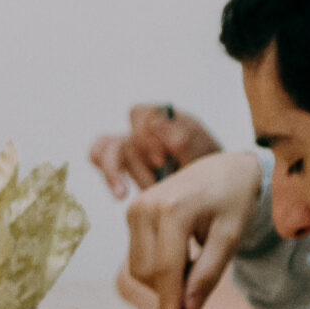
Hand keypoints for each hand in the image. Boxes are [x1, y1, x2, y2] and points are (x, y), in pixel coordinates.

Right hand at [90, 105, 222, 197]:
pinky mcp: (119, 158)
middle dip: (139, 165)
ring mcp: (130, 140)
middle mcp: (145, 126)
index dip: (145, 137)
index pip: (141, 114)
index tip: (160, 161)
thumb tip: (155, 123)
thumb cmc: (211, 173)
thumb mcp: (206, 156)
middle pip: (126, 137)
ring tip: (123, 194)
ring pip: (107, 146)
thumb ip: (185, 139)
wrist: (212, 194)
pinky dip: (107, 173)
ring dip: (115, 172)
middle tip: (156, 184)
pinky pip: (98, 155)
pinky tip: (120, 194)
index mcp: (168, 118)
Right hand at [124, 150, 263, 308]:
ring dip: (163, 281)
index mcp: (172, 210)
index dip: (168, 304)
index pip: (164, 269)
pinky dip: (158, 267)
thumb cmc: (233, 202)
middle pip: (145, 271)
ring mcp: (134, 208)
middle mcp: (145, 207)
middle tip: (198, 298)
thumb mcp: (231, 239)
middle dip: (168, 293)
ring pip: (137, 265)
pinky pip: (138, 254)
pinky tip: (181, 258)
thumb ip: (208, 275)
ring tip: (194, 269)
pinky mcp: (131, 212)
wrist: (223, 170)